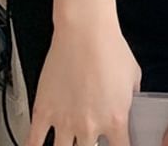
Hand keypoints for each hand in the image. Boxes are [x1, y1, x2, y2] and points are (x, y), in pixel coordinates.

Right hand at [24, 19, 141, 145]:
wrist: (86, 33)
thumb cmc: (110, 48)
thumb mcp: (134, 74)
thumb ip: (132, 96)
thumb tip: (131, 103)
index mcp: (115, 118)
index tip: (119, 145)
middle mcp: (89, 125)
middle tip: (92, 139)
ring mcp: (64, 121)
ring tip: (72, 141)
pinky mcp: (43, 112)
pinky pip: (34, 142)